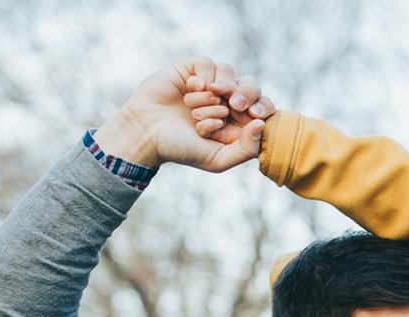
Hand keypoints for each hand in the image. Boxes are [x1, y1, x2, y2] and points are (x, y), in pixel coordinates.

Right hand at [93, 59, 269, 172]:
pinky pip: (208, 64)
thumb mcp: (217, 159)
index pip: (263, 106)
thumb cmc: (181, 149)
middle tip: (234, 105)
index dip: (263, 107)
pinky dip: (203, 77)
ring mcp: (208, 83)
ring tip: (197, 107)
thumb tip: (261, 125)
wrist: (145, 133)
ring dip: (215, 93)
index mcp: (237, 120)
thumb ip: (245, 149)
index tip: (255, 115)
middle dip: (246, 94)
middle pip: (251, 85)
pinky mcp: (191, 70)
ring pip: (228, 74)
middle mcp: (225, 100)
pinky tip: (191, 89)